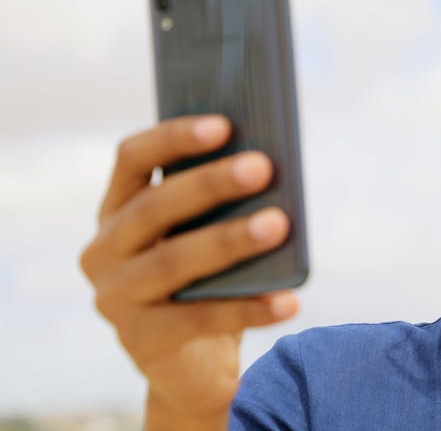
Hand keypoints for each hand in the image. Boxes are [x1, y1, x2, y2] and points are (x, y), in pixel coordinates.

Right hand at [80, 115, 299, 428]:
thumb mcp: (204, 234)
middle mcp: (103, 250)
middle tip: (263, 167)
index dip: (174, 137)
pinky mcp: (139, 342)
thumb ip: (219, 203)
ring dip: (231, 240)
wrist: (191, 366)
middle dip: (211, 184)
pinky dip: (249, 309)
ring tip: (279, 224)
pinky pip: (200, 319)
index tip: (223, 124)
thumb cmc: (206, 279)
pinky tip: (288, 300)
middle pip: (155, 207)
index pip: (132, 159)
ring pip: (174, 261)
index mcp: (117, 210)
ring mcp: (115, 298)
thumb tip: (271, 162)